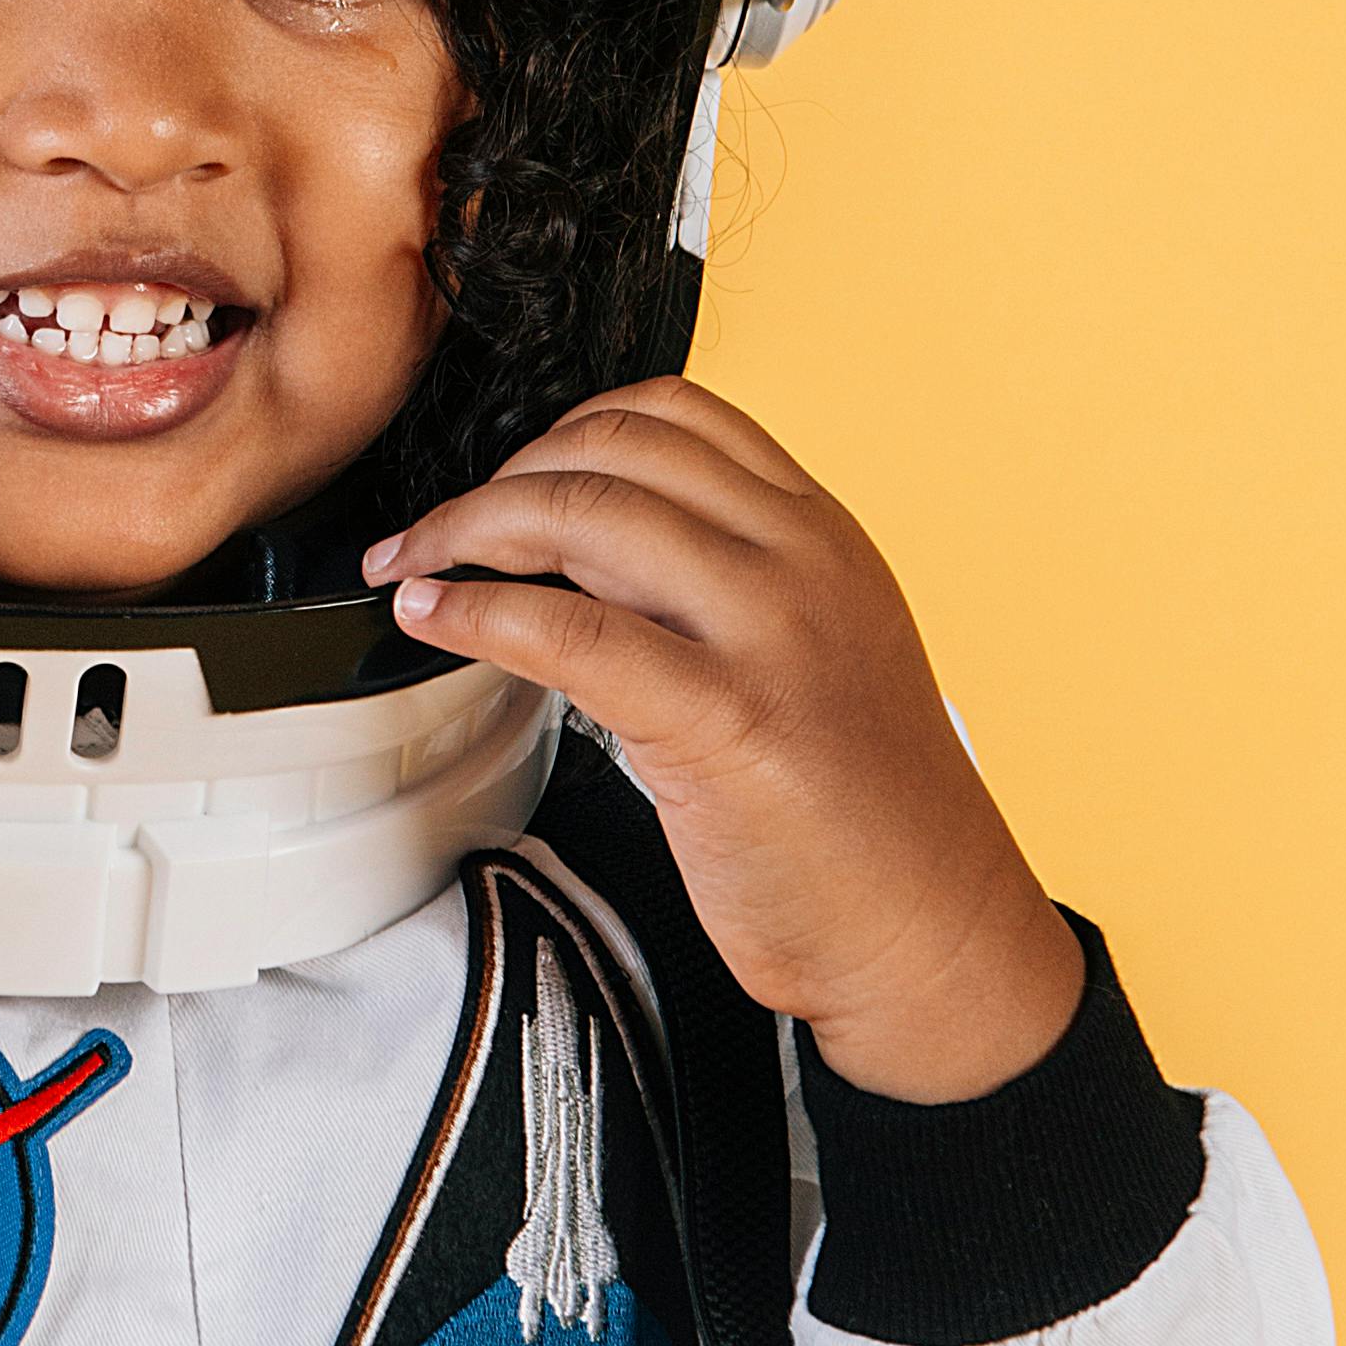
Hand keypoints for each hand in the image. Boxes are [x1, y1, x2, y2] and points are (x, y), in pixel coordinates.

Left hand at [365, 378, 1083, 1103]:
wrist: (931, 933)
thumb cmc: (863, 818)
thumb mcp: (815, 651)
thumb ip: (720, 588)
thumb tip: (579, 557)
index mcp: (822, 536)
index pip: (678, 411)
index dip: (564, 429)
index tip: (505, 476)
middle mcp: (801, 562)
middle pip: (615, 450)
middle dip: (497, 477)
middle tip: (435, 531)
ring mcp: (769, 633)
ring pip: (585, 516)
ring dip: (466, 528)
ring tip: (414, 566)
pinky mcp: (727, 719)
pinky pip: (570, 632)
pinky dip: (479, 613)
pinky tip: (435, 620)